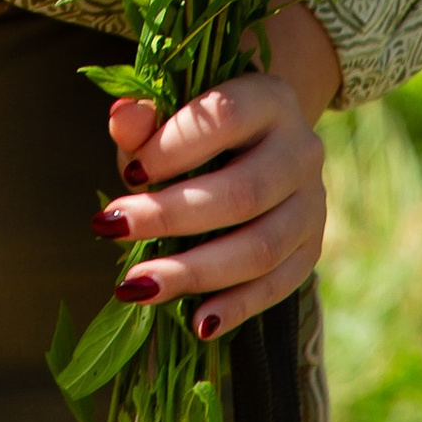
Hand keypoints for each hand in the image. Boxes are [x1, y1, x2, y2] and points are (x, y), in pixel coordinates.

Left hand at [93, 0, 340, 340]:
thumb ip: (145, 119)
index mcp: (269, 98)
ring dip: (195, 272)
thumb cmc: (197, 127)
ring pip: (262, 247)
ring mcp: (313, 203)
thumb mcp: (168, 111)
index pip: (226, 119)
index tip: (129, 173)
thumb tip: (124, 120)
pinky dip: (237, 307)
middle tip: (109, 228)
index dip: (175, 147)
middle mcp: (302, 149)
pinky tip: (196, 323)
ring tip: (135, 285)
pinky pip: (278, 286)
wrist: (255, 140)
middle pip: (243, 192)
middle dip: (170, 215)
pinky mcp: (311, 248)